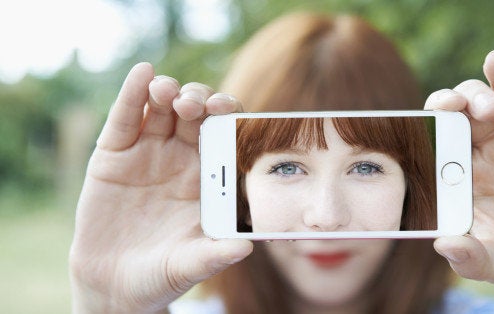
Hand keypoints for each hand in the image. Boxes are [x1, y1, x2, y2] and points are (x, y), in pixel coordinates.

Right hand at [68, 63, 252, 312]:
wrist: (116, 285)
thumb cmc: (163, 274)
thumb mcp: (191, 265)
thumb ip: (217, 254)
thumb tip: (247, 248)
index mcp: (209, 176)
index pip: (225, 135)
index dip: (229, 118)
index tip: (228, 111)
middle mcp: (182, 158)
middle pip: (196, 115)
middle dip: (199, 101)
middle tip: (197, 105)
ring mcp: (148, 153)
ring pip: (162, 108)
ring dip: (168, 92)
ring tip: (168, 93)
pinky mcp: (114, 154)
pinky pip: (125, 118)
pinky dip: (132, 94)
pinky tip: (142, 74)